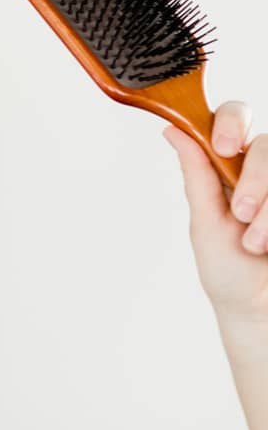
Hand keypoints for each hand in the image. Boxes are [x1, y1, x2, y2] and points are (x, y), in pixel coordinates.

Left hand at [166, 103, 267, 322]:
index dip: (230, 122)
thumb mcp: (206, 222)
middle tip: (242, 214)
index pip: (234, 117)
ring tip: (257, 243)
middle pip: (267, 144)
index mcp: (231, 165)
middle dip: (255, 179)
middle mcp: (264, 171)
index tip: (222, 147)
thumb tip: (171, 128)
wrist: (261, 312)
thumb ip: (197, 174)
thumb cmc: (229, 270)